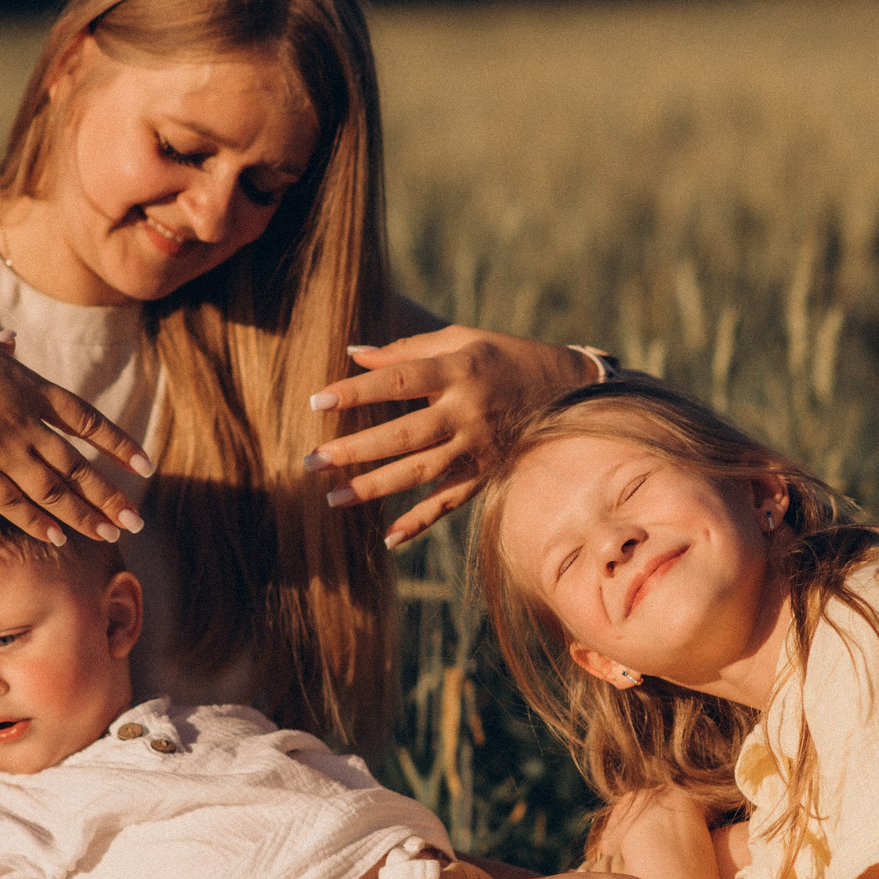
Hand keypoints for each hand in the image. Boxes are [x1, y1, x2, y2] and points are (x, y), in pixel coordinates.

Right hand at [0, 315, 155, 546]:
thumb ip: (1, 351)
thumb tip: (12, 340)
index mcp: (32, 388)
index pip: (88, 423)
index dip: (119, 446)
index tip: (145, 466)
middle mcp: (26, 422)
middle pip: (77, 466)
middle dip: (109, 495)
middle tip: (136, 520)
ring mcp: (1, 448)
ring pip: (52, 490)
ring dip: (83, 515)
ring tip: (109, 534)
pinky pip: (12, 502)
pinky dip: (37, 521)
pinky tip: (59, 537)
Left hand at [303, 326, 597, 547]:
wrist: (567, 391)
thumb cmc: (502, 357)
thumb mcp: (461, 340)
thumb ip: (407, 349)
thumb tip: (354, 354)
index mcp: (458, 370)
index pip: (398, 381)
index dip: (356, 392)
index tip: (316, 402)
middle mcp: (467, 411)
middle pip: (403, 434)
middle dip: (354, 450)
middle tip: (311, 461)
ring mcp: (478, 447)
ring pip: (420, 472)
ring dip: (375, 488)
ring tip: (332, 498)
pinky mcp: (487, 473)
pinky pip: (450, 502)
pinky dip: (420, 521)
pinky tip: (387, 537)